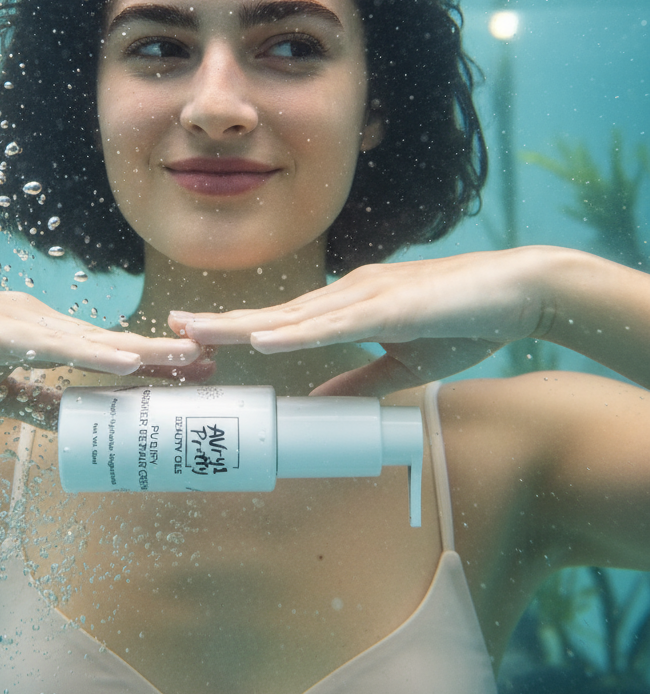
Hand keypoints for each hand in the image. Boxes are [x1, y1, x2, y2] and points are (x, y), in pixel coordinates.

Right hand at [0, 286, 201, 415]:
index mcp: (39, 333)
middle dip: (164, 356)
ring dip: (146, 352)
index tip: (190, 378)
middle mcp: (40, 321)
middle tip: (213, 366)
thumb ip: (30, 402)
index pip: (104, 354)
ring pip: (96, 340)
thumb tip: (69, 420)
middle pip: (112, 343)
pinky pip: (58, 345)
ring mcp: (22, 321)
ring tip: (192, 361)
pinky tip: (131, 361)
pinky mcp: (0, 330)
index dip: (149, 365)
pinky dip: (97, 354)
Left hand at [169, 248, 551, 396]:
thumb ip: (360, 379)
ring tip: (197, 333)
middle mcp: (348, 294)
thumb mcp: (402, 360)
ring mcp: (368, 296)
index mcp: (348, 306)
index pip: (284, 323)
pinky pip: (336, 324)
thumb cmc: (464, 321)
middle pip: (274, 315)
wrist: (521, 291)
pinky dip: (296, 335)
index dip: (239, 332)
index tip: (197, 341)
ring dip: (243, 326)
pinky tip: (262, 341)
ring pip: (293, 316)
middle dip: (222, 324)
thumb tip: (319, 402)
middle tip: (171, 329)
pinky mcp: (393, 307)